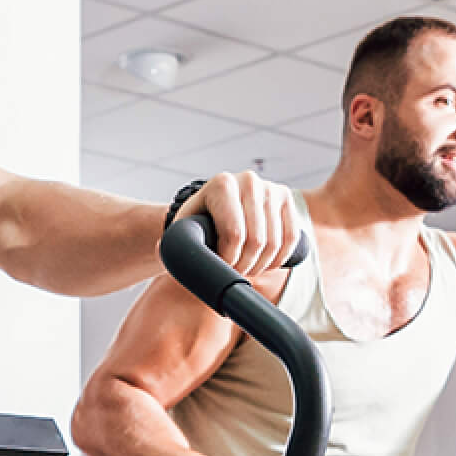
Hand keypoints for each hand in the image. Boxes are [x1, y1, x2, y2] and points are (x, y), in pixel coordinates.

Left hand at [176, 172, 305, 276]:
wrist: (214, 208)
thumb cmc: (197, 225)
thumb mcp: (182, 232)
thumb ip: (171, 245)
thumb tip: (163, 251)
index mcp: (221, 184)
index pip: (235, 234)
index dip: (229, 261)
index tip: (220, 268)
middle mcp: (248, 180)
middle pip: (257, 241)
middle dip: (245, 266)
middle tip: (234, 274)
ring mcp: (271, 188)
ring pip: (275, 243)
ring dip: (262, 266)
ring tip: (247, 269)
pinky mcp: (287, 199)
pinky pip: (292, 238)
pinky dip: (280, 258)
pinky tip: (266, 262)